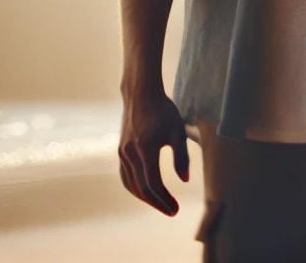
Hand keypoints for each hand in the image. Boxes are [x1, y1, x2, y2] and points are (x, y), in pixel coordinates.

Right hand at [119, 87, 188, 214]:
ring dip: (145, 198)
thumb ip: (182, 156)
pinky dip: (135, 187)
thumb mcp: (178, 131)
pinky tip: (146, 190)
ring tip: (160, 204)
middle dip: (156, 202)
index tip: (176, 209)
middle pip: (141, 188)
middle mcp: (130, 154)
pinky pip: (125, 176)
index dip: (164, 199)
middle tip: (171, 211)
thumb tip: (184, 180)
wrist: (140, 94)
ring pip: (130, 184)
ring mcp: (122, 153)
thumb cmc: (163, 110)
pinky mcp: (120, 150)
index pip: (153, 184)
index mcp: (145, 150)